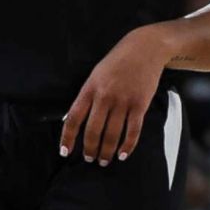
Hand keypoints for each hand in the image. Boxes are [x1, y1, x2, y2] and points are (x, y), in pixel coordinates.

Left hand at [59, 27, 168, 165]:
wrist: (144, 48)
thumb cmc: (117, 61)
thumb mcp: (95, 75)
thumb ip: (87, 96)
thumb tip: (75, 119)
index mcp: (90, 88)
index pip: (74, 118)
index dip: (68, 138)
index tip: (65, 152)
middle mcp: (104, 96)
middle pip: (93, 131)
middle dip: (90, 150)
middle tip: (90, 159)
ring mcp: (123, 101)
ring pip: (112, 135)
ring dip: (107, 152)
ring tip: (104, 161)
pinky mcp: (140, 104)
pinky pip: (132, 131)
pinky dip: (127, 146)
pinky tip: (122, 154)